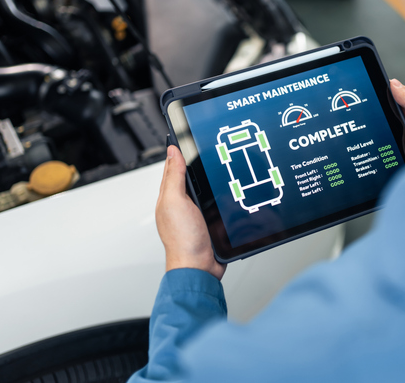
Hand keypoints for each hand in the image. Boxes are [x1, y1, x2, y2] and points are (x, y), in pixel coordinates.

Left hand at [155, 145, 225, 279]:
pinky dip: (226, 198)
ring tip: (223, 165)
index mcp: (171, 196)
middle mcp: (184, 203)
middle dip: (201, 164)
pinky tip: (233, 192)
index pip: (175, 167)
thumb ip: (174, 177)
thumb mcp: (175, 202)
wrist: (200, 267)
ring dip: (215, 182)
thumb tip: (173, 151)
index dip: (181, 152)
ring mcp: (198, 213)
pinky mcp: (212, 222)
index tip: (188, 136)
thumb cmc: (182, 240)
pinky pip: (220, 204)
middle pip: (194, 177)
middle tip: (210, 147)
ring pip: (209, 190)